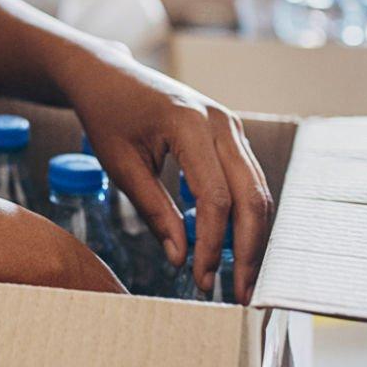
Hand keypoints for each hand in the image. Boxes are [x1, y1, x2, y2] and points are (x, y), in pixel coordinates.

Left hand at [56, 51, 273, 301]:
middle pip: (252, 196)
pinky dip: (244, 217)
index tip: (202, 279)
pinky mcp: (231, 135)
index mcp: (191, 124)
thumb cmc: (108, 116)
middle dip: (248, 249)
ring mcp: (232, 126)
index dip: (212, 244)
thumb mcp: (122, 166)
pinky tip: (231, 247)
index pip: (215, 197)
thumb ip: (155, 211)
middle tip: (239, 292)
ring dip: (251, 237)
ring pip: (258, 191)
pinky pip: (248, 181)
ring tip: (239, 278)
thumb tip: (181, 257)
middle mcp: (222, 122)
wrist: (109, 75)